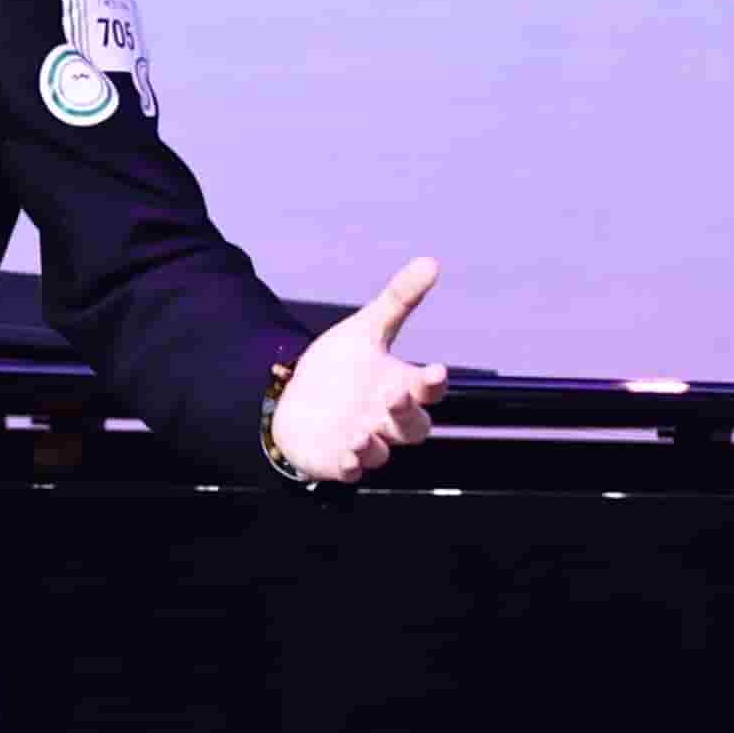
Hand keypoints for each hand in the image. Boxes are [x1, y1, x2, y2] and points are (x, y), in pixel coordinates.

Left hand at [270, 256, 449, 483]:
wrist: (298, 398)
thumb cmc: (342, 368)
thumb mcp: (366, 329)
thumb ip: (398, 300)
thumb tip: (432, 261)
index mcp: (401, 386)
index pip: (430, 391)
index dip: (434, 383)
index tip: (435, 370)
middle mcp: (389, 419)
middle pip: (415, 428)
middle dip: (407, 414)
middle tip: (393, 394)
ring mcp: (367, 443)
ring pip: (384, 453)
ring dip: (376, 444)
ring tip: (361, 432)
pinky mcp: (341, 461)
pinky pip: (353, 471)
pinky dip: (351, 465)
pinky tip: (344, 455)